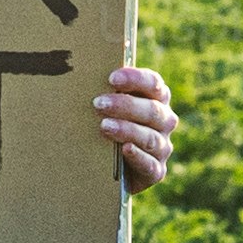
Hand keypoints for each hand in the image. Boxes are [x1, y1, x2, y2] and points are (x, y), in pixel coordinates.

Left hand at [93, 63, 176, 191]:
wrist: (111, 166)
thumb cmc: (108, 123)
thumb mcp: (109, 105)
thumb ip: (105, 90)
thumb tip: (77, 71)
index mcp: (157, 99)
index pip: (154, 84)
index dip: (135, 79)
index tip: (111, 78)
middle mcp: (164, 121)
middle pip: (152, 111)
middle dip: (125, 105)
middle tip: (98, 104)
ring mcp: (162, 147)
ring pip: (150, 138)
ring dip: (127, 130)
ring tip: (104, 126)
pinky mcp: (156, 171)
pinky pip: (150, 164)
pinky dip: (138, 156)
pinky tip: (124, 149)